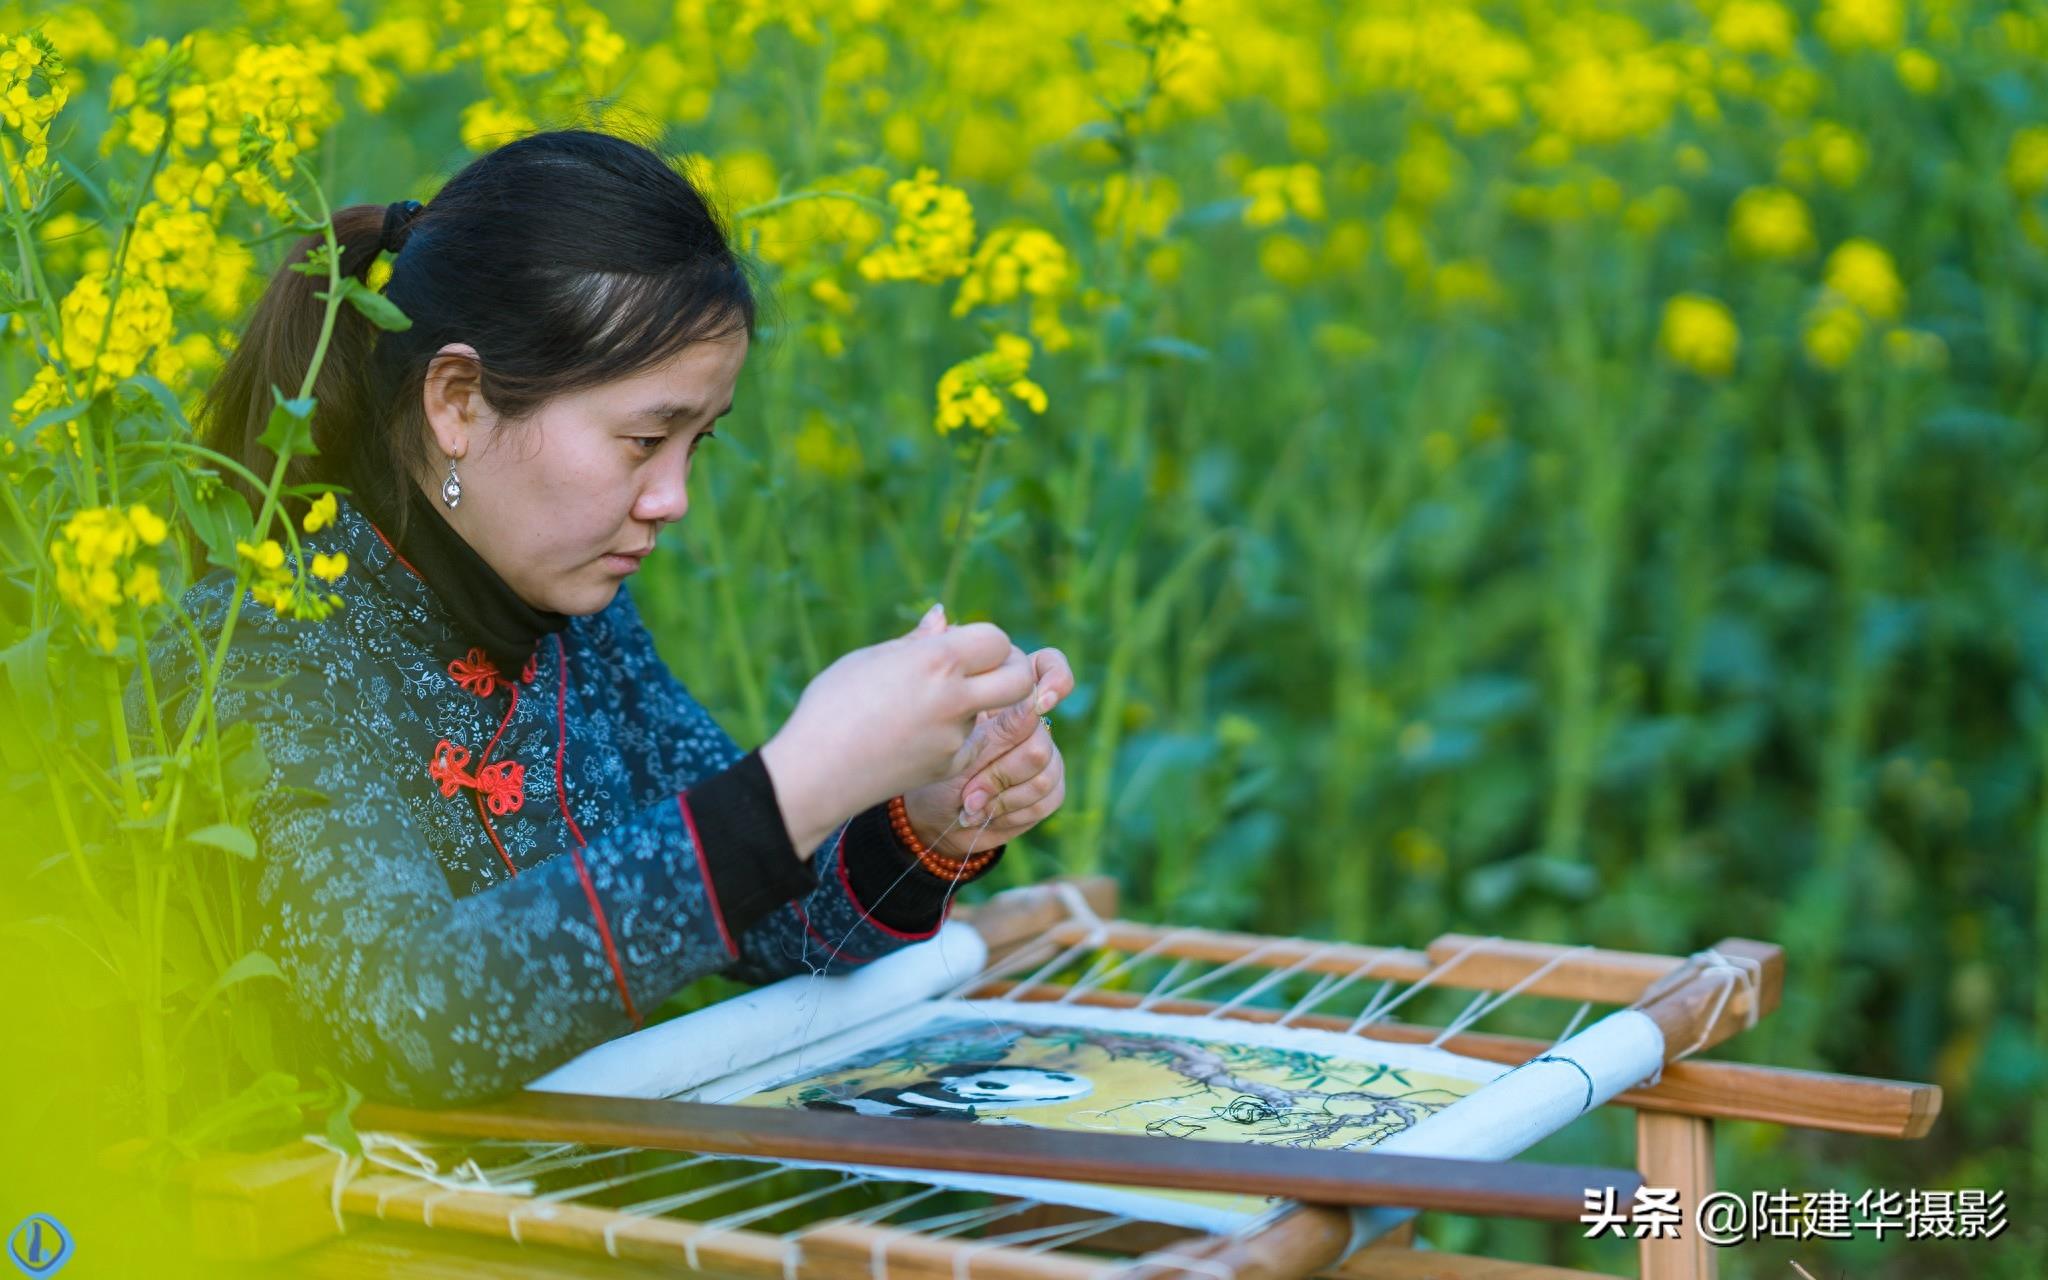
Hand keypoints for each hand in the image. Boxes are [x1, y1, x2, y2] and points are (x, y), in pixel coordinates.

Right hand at [759, 603, 1036, 856]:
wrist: (814, 773)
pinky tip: (914, 733)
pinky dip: (952, 733)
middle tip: (988, 670)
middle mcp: (954, 698)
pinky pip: (967, 740)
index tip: (966, 646)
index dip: (987, 640)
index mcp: (935, 661)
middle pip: (1020, 679)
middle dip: (1012, 670)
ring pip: (988, 709)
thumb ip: (917, 640)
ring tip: (920, 705)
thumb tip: (944, 617)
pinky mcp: (950, 766)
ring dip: (972, 702)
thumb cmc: (831, 705)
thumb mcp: (869, 659)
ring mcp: (955, 737)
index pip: (997, 639)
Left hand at [900, 643, 1073, 859]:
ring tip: (965, 803)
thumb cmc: (922, 747)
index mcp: (1006, 687)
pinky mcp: (1049, 788)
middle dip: (1003, 759)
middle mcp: (1031, 718)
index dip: (1054, 678)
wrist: (925, 807)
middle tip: (969, 783)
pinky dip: (1010, 809)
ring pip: (1044, 763)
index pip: (1048, 665)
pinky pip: (1047, 795)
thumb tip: (939, 614)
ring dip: (999, 788)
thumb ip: (935, 659)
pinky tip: (979, 814)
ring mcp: (1045, 754)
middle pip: (1040, 728)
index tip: (1041, 699)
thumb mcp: (923, 704)